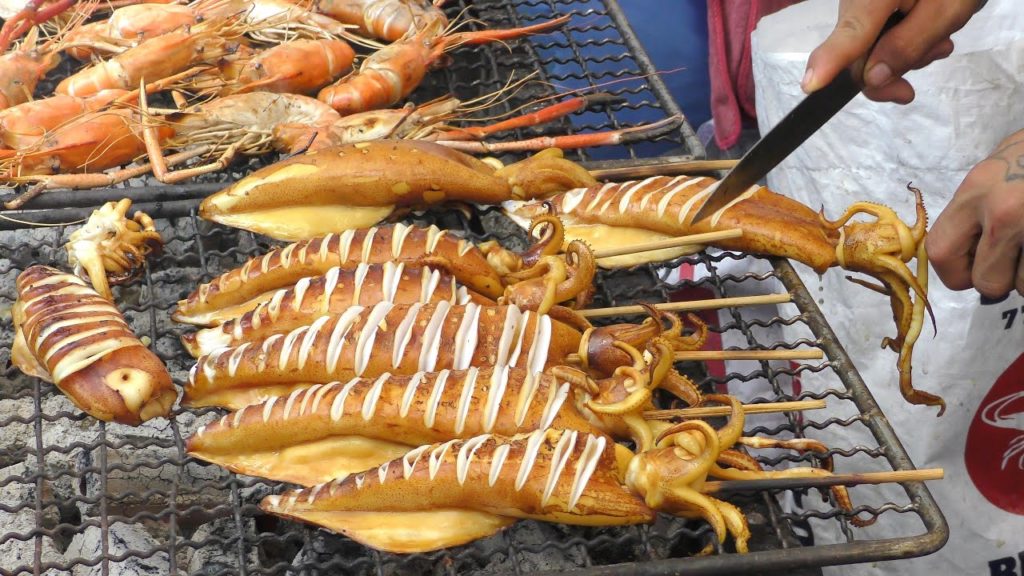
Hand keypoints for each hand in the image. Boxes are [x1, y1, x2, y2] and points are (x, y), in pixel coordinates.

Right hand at [802, 0, 984, 103]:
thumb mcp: (947, 10)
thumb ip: (908, 46)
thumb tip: (871, 79)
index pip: (850, 33)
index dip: (830, 61)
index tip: (810, 84)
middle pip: (855, 51)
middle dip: (884, 70)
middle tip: (912, 87)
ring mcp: (859, 2)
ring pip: (866, 47)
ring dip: (900, 54)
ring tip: (938, 40)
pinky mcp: (867, 5)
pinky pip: (873, 35)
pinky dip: (899, 41)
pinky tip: (927, 32)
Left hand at [927, 130, 1023, 298]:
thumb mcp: (997, 171)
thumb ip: (975, 212)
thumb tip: (968, 256)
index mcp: (976, 190)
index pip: (941, 253)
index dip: (957, 273)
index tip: (974, 271)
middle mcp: (1002, 211)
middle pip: (986, 281)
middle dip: (1003, 280)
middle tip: (1019, 259)